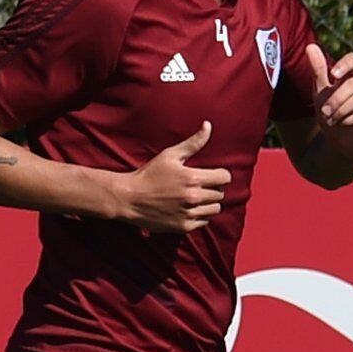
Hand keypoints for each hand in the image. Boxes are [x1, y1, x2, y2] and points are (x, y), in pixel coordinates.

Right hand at [105, 123, 227, 232]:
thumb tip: (208, 125)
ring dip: (208, 203)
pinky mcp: (183, 226)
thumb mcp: (169, 155)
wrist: (127, 198)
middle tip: (196, 187)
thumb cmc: (148, 175)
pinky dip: (199, 216)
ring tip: (193, 199)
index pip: (225, 177)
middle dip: (211, 189)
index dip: (219, 175)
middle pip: (220, 194)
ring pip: (215, 209)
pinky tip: (186, 209)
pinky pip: (204, 221)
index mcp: (193, 178)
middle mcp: (193, 197)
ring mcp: (189, 213)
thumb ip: (193, 143)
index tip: (210, 175)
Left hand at [307, 51, 352, 139]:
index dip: (346, 64)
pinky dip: (352, 117)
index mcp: (351, 77)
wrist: (337, 141)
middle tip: (324, 111)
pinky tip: (342, 122)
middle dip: (336, 97)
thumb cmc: (330, 113)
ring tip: (330, 119)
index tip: (333, 74)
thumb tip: (310, 45)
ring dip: (342, 109)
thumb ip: (318, 70)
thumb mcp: (320, 91)